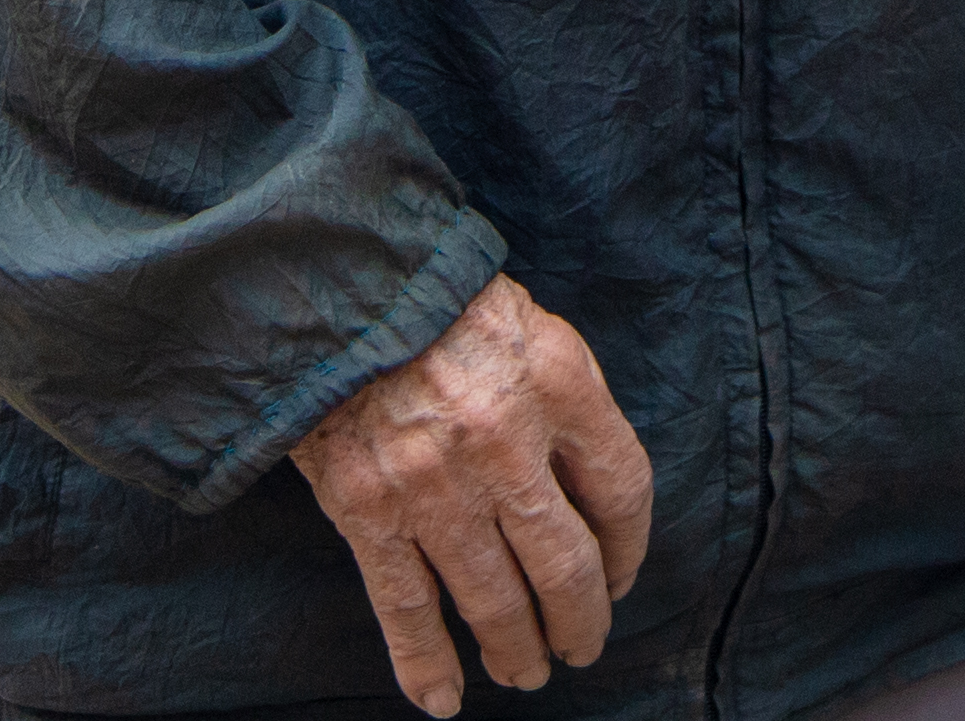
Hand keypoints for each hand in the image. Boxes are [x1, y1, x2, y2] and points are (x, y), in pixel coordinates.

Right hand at [292, 276, 654, 716]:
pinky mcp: (369, 512)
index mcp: (558, 381)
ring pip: (495, 600)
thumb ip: (568, 405)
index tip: (622, 575)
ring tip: (526, 671)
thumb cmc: (440, 302)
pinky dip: (426, 664)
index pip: (623, 490)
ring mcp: (435, 484)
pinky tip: (444, 699)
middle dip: (581, 620)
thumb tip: (595, 501)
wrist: (333, 286)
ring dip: (517, 650)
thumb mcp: (531, 326)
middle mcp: (504, 441)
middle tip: (582, 643)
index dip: (631, 548)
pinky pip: (406, 609)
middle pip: (567, 564)